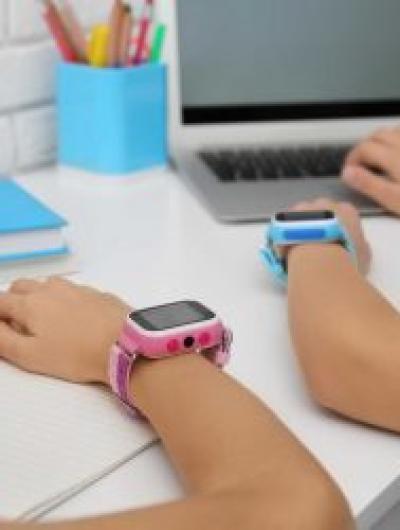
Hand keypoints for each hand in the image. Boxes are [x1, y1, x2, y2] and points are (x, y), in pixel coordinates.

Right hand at [0, 278, 129, 385]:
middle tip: (20, 326)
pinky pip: (73, 290)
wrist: (125, 345)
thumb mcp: (30, 355)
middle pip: (21, 286)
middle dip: (13, 301)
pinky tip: (77, 318)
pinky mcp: (97, 293)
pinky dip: (65, 299)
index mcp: (30, 303)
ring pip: (48, 284)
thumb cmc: (75, 355)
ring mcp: (76, 288)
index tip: (4, 330)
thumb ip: (2, 340)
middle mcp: (51, 289)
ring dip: (40, 296)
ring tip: (48, 320)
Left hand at [289, 198, 371, 274]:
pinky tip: (286, 249)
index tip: (336, 242)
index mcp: (346, 210)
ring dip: (299, 228)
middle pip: (320, 212)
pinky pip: (283, 225)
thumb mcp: (364, 255)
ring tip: (299, 248)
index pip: (344, 215)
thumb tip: (357, 245)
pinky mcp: (283, 219)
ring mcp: (301, 209)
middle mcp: (324, 204)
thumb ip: (360, 245)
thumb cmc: (345, 258)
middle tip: (316, 245)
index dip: (339, 230)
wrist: (317, 262)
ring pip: (300, 216)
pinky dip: (284, 234)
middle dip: (318, 225)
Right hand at [342, 127, 399, 214]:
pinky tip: (395, 155)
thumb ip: (369, 184)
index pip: (364, 148)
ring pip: (394, 132)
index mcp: (394, 157)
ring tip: (377, 158)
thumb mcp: (394, 199)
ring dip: (381, 141)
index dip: (352, 159)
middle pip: (378, 135)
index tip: (347, 173)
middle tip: (360, 165)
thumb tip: (347, 172)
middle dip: (365, 147)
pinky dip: (395, 141)